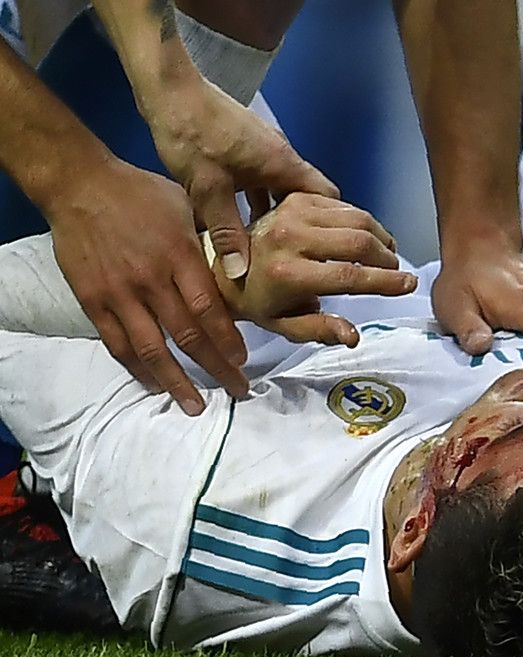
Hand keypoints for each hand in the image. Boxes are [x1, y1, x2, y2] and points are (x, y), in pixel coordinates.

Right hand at [50, 161, 247, 415]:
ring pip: (151, 349)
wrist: (80, 185)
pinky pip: (117, 344)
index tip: (243, 361)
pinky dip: (137, 369)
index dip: (228, 341)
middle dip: (216, 368)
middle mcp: (151, 279)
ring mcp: (119, 293)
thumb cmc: (141, 193)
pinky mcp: (92, 300)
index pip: (209, 309)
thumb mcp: (187, 207)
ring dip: (176, 382)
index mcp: (179, 255)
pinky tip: (154, 385)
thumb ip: (211, 242)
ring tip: (195, 406)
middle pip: (188, 336)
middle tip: (237, 391)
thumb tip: (243, 267)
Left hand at [145, 77, 339, 278]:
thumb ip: (226, 233)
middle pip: (307, 197)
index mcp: (283, 164)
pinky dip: (258, 203)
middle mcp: (281, 156)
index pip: (329, 198)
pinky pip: (263, 181)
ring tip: (268, 248)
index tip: (323, 251)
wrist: (168, 88)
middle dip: (302, 228)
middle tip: (293, 258)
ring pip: (282, 191)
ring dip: (277, 217)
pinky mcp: (245, 148)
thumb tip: (240, 274)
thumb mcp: (208, 190)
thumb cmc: (191, 132)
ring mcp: (263, 150)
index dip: (332, 226)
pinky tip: (241, 223)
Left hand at [214, 194, 416, 343]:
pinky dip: (361, 220)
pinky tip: (365, 235)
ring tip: (386, 254)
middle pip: (358, 242)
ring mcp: (293, 212)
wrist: (219, 262)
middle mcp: (291, 237)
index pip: (349, 275)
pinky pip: (342, 205)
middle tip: (397, 271)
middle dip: (387, 257)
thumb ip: (319, 330)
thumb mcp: (282, 325)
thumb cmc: (256, 300)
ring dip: (379, 236)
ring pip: (356, 218)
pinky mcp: (296, 198)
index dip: (385, 281)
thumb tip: (354, 336)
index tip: (409, 284)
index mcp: (287, 273)